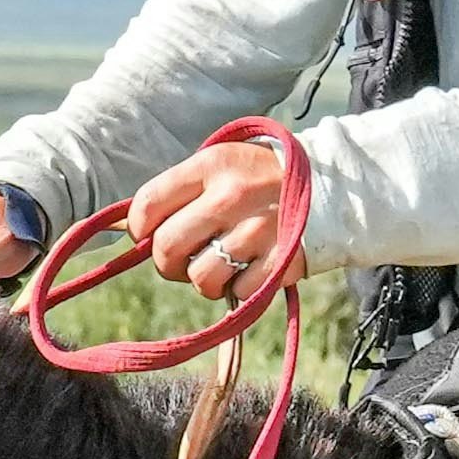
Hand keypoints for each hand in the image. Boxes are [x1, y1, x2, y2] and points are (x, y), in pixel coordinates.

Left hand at [129, 140, 305, 303]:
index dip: (140, 229)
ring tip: (224, 263)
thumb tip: (127, 230)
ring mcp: (259, 229)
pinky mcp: (282, 260)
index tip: (151, 233)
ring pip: (201, 278)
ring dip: (206, 279)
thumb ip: (178, 192)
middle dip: (168, 263)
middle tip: (186, 258)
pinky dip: (240, 287)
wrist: (332, 187)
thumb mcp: (219, 167)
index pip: (147, 205)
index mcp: (210, 166)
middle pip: (167, 248)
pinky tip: (252, 267)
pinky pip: (238, 292)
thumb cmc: (258, 180)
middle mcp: (232, 195)